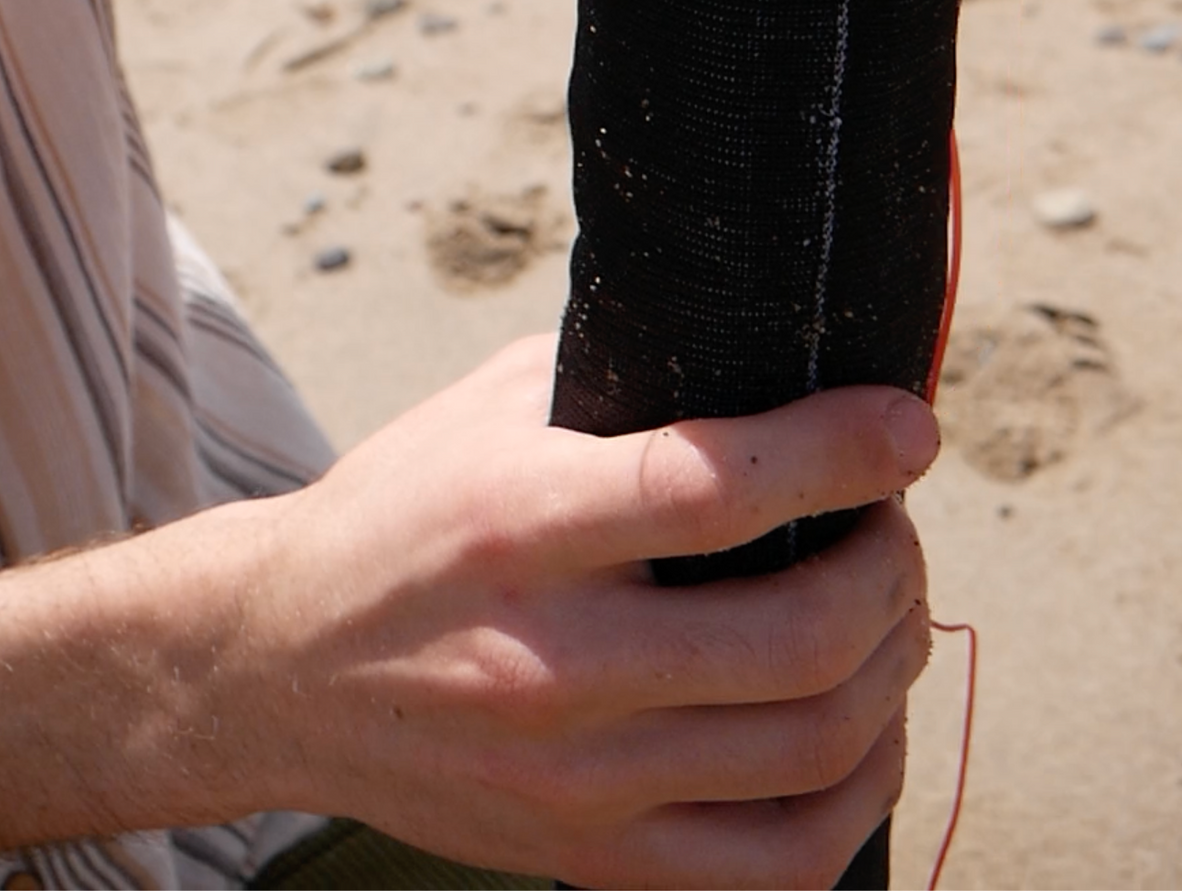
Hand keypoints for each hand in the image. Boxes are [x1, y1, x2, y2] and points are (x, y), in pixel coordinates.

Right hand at [230, 335, 936, 889]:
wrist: (274, 669)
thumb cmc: (398, 516)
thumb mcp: (486, 410)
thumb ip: (623, 374)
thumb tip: (776, 343)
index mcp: (521, 524)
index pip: (717, 490)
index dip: (840, 452)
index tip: (906, 425)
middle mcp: (552, 662)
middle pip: (797, 636)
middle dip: (890, 562)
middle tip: (891, 518)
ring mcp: (577, 782)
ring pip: (813, 751)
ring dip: (892, 666)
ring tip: (886, 608)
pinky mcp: (590, 860)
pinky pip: (782, 866)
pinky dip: (860, 793)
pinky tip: (863, 726)